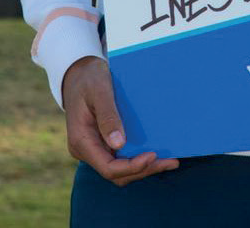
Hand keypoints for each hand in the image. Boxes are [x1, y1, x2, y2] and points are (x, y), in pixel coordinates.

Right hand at [61, 56, 178, 185]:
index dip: (132, 167)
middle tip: (171, 161)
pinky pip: (121, 159)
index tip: (153, 155)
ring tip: (170, 161)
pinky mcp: (103, 144)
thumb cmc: (89, 79)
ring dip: (145, 168)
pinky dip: (139, 159)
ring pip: (121, 171)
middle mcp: (87, 151)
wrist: (78, 75)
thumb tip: (119, 144)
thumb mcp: (98, 91)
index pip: (108, 168)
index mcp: (81, 142)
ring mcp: (95, 149)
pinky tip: (158, 153)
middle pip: (117, 174)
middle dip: (144, 170)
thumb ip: (108, 116)